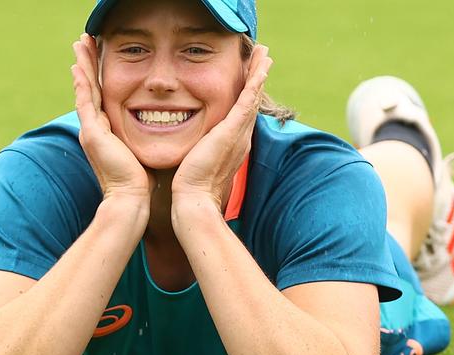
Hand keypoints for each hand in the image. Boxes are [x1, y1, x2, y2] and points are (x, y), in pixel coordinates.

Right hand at [71, 34, 152, 200]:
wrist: (130, 199)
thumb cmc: (141, 181)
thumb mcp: (141, 151)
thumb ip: (144, 137)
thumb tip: (161, 128)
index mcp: (106, 132)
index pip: (101, 96)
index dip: (99, 75)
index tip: (99, 55)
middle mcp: (95, 129)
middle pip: (89, 87)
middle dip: (87, 63)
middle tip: (84, 41)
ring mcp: (92, 130)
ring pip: (84, 90)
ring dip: (82, 65)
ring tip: (79, 44)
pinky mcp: (93, 134)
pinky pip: (85, 102)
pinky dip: (82, 84)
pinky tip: (78, 68)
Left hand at [171, 45, 271, 209]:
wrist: (194, 200)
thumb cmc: (190, 188)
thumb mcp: (196, 164)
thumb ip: (197, 153)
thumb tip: (189, 151)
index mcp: (232, 144)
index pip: (241, 113)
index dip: (246, 94)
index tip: (248, 77)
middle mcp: (240, 137)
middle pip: (252, 101)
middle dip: (257, 78)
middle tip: (264, 58)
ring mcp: (239, 133)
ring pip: (253, 96)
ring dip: (259, 74)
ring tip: (265, 54)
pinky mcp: (233, 131)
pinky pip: (248, 100)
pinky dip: (255, 81)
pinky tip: (261, 66)